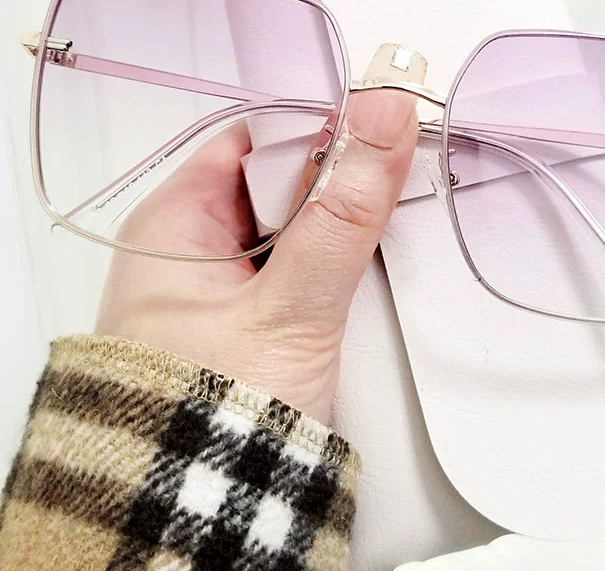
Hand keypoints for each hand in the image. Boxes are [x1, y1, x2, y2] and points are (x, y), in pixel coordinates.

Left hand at [96, 61, 419, 423]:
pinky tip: (369, 272)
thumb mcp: (290, 307)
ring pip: (298, 226)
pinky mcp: (255, 320)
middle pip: (281, 182)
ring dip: (343, 228)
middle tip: (394, 186)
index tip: (380, 131)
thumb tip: (382, 116)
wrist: (206, 523)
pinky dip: (338, 266)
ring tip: (388, 230)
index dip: (318, 130)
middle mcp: (196, 248)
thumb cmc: (215, 418)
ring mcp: (226, 286)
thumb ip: (342, 213)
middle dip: (339, 183)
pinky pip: (304, 268)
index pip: (254, 141)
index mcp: (175, 223)